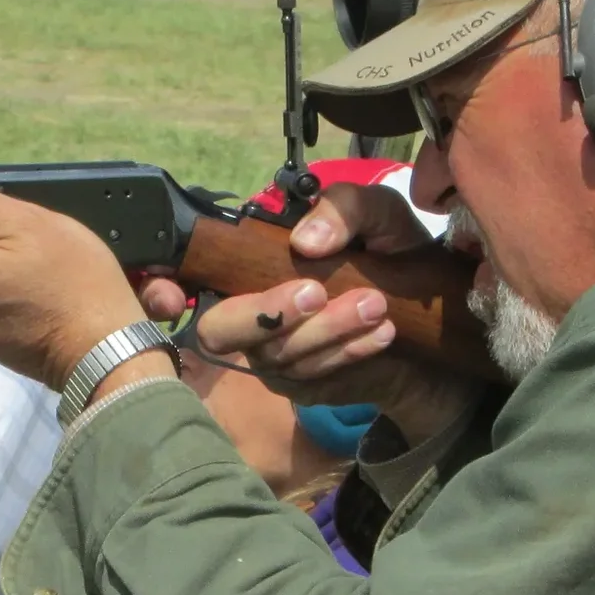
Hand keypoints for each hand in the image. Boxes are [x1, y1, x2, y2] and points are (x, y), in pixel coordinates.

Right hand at [138, 184, 482, 441]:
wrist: (435, 317)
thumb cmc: (392, 255)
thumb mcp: (377, 215)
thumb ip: (344, 208)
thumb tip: (305, 242)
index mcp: (250, 267)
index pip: (183, 278)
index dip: (158, 288)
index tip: (166, 291)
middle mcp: (249, 315)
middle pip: (217, 331)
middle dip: (262, 314)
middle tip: (315, 292)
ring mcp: (272, 356)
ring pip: (277, 354)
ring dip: (327, 330)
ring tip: (376, 303)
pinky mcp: (303, 385)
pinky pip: (313, 374)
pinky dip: (347, 350)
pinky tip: (383, 331)